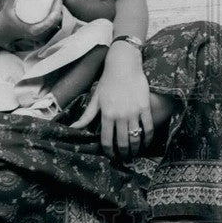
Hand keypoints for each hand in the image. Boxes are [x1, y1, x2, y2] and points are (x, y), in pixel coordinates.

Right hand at [0, 0, 62, 41]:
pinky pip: (51, 22)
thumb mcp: (9, 5)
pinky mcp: (39, 27)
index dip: (58, 8)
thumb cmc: (6, 18)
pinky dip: (56, 14)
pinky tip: (58, 6)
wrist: (2, 30)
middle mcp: (39, 31)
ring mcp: (40, 30)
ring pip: (55, 21)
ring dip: (59, 10)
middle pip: (56, 19)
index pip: (51, 20)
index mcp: (34, 29)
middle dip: (60, 7)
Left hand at [69, 42, 155, 157]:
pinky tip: (147, 142)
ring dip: (135, 148)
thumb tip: (72, 128)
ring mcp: (134, 112)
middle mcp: (120, 116)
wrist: (124, 65)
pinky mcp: (145, 107)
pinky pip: (148, 127)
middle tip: (124, 157)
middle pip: (123, 142)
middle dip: (123, 153)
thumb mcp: (95, 99)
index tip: (111, 155)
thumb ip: (86, 116)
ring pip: (136, 137)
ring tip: (134, 152)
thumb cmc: (108, 81)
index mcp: (107, 115)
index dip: (109, 152)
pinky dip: (148, 137)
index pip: (107, 141)